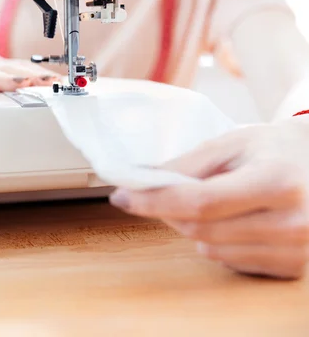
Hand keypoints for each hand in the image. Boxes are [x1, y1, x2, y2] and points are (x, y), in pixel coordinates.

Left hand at [109, 119, 308, 279]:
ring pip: (210, 249)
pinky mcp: (294, 269)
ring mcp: (297, 251)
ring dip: (193, 227)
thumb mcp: (234, 143)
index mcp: (277, 181)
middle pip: (200, 228)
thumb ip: (188, 164)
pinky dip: (218, 242)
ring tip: (213, 201)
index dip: (154, 201)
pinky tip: (234, 220)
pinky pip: (230, 262)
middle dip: (169, 211)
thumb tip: (142, 182)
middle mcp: (294, 222)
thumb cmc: (276, 150)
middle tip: (162, 192)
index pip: (200, 201)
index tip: (122, 197)